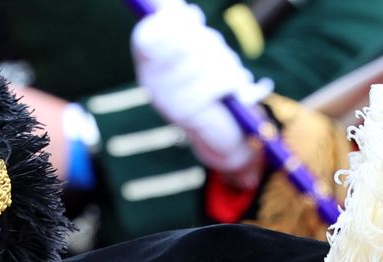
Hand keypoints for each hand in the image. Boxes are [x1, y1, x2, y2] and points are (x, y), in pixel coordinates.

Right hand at [131, 0, 270, 177]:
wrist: (221, 129)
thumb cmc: (208, 80)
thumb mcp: (196, 48)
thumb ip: (186, 27)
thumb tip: (186, 11)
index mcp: (147, 60)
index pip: (148, 34)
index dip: (174, 21)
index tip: (194, 17)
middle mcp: (151, 82)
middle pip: (184, 42)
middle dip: (210, 41)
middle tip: (218, 51)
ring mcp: (167, 100)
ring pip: (205, 61)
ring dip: (227, 62)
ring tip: (230, 73)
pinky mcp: (189, 115)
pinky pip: (218, 82)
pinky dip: (234, 80)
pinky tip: (235, 88)